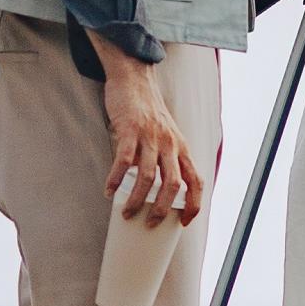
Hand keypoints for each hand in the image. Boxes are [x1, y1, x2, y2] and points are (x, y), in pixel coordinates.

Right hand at [95, 45, 204, 225]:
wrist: (134, 80)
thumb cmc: (148, 113)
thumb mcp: (166, 135)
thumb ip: (164, 159)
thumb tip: (153, 190)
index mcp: (181, 148)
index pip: (196, 181)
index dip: (193, 205)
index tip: (184, 222)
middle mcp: (170, 144)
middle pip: (173, 185)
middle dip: (162, 210)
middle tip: (149, 224)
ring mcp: (151, 137)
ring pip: (148, 177)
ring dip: (137, 199)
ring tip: (126, 213)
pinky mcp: (130, 130)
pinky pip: (124, 161)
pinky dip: (116, 179)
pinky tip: (109, 191)